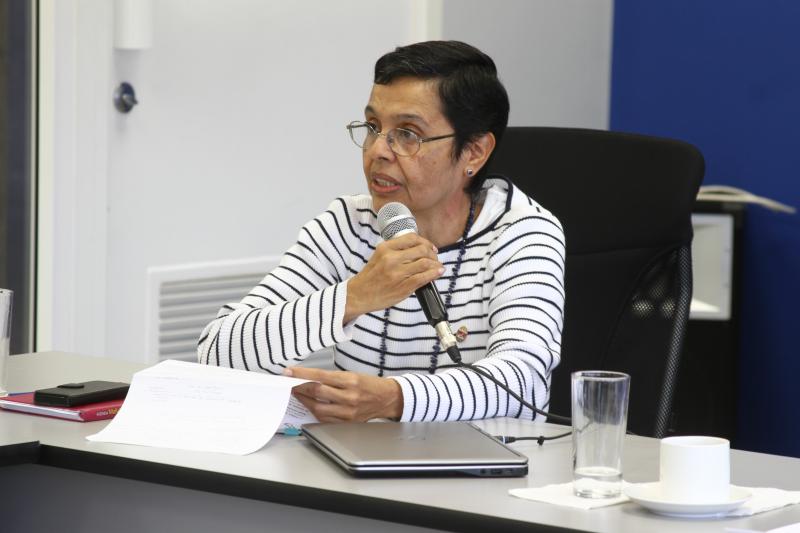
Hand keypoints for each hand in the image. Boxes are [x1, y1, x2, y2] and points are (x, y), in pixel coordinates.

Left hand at [284, 366, 402, 421]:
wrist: (387, 399)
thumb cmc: (369, 384)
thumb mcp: (352, 374)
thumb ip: (331, 377)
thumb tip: (308, 377)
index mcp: (351, 381)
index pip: (321, 377)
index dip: (302, 374)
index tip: (289, 372)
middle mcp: (350, 397)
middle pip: (317, 393)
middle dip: (299, 387)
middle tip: (288, 383)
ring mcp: (348, 412)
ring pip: (318, 408)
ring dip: (304, 401)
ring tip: (296, 394)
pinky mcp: (347, 423)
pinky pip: (325, 419)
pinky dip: (314, 411)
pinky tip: (309, 405)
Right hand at [345, 233, 442, 323]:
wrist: (359, 295)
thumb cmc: (370, 278)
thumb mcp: (378, 256)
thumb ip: (395, 251)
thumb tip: (419, 249)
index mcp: (385, 248)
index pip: (412, 238)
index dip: (425, 242)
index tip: (430, 248)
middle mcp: (391, 258)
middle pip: (421, 249)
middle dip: (432, 254)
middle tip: (434, 259)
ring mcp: (398, 273)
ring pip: (425, 262)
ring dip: (436, 264)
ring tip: (438, 267)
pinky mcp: (404, 286)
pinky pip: (424, 277)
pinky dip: (435, 274)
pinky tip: (438, 272)